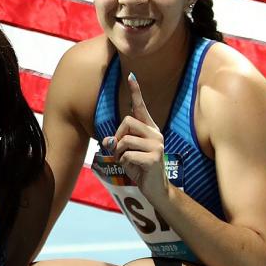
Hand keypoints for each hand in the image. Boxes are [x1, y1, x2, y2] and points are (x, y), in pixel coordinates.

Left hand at [103, 73, 168, 202]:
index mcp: (149, 129)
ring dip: (119, 152)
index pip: (141, 107)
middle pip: (127, 121)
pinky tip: (134, 168)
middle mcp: (155, 133)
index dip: (136, 92)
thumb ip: (117, 142)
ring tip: (128, 161)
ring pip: (125, 139)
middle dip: (118, 136)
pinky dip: (124, 162)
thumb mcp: (125, 152)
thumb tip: (108, 140)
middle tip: (121, 151)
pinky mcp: (154, 157)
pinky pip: (127, 154)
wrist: (155, 189)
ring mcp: (156, 145)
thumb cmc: (139, 168)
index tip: (130, 76)